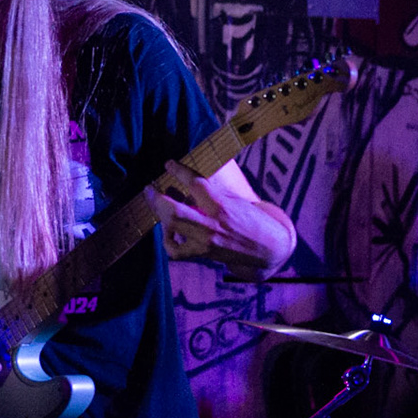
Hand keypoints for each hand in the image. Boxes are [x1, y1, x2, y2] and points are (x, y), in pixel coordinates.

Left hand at [148, 159, 297, 281]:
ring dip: (160, 216)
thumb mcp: (236, 200)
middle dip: (156, 199)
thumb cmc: (252, 219)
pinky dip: (168, 242)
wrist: (269, 248)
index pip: (195, 183)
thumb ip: (213, 192)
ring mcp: (206, 241)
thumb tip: (192, 176)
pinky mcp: (204, 253)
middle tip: (149, 189)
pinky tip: (169, 233)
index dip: (178, 171)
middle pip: (174, 211)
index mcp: (222, 205)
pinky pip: (176, 251)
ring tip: (157, 206)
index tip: (169, 164)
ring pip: (172, 229)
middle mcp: (212, 223)